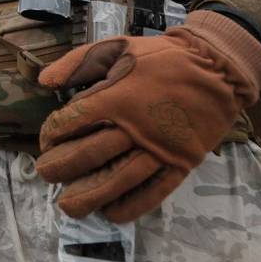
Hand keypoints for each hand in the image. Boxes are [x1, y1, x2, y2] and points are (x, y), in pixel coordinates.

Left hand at [35, 10, 260, 222]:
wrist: (217, 67)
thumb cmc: (160, 57)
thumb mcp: (115, 47)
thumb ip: (77, 63)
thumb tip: (43, 81)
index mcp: (117, 97)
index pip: (73, 122)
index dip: (52, 133)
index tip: (45, 139)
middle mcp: (136, 127)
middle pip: (90, 154)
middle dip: (61, 168)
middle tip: (45, 174)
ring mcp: (161, 149)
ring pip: (119, 179)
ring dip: (90, 195)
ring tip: (68, 206)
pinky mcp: (182, 163)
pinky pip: (155, 191)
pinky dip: (132, 206)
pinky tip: (110, 213)